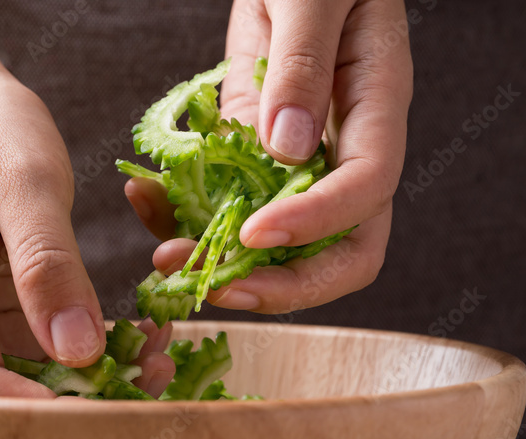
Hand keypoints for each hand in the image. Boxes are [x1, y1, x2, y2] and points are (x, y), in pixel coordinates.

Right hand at [0, 51, 173, 396]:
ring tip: (156, 363)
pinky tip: (134, 346)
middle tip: (151, 381)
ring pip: (5, 397)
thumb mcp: (27, 179)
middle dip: (66, 411)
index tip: (113, 409)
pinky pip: (24, 370)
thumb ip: (48, 263)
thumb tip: (79, 351)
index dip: (36, 411)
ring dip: (79, 396)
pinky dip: (78, 369)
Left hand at [125, 0, 412, 313]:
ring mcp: (299, 157)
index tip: (254, 234)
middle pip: (343, 249)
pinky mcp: (255, 150)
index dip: (315, 223)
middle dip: (284, 284)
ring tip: (168, 261)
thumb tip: (288, 150)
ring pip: (282, 243)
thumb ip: (304, 64)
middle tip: (218, 287)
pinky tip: (150, 204)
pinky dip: (189, 213)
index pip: (366, 190)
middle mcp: (344, 147)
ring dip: (228, 265)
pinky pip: (230, 201)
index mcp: (375, 107)